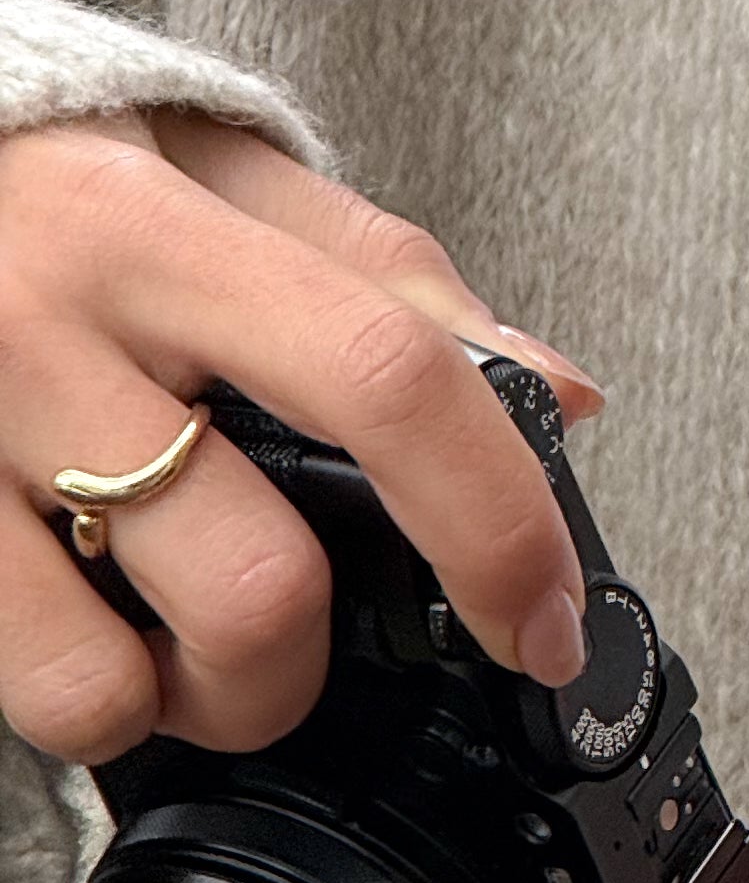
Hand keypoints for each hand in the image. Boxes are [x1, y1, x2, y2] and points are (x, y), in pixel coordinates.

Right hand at [0, 107, 599, 759]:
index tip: (545, 627)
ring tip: (177, 647)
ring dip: (190, 705)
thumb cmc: (52, 179)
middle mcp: (38, 335)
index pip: (383, 380)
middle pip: (258, 586)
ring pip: (118, 681)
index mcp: (153, 235)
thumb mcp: (215, 178)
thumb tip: (562, 397)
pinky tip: (94, 630)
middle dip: (308, 665)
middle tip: (303, 638)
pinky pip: (30, 692)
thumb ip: (390, 282)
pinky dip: (90, 702)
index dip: (497, 526)